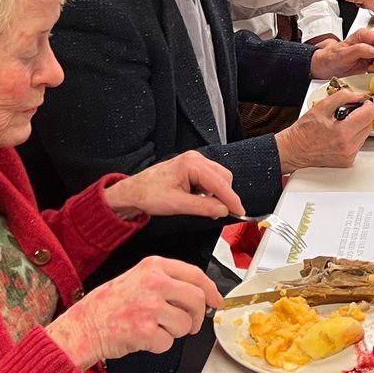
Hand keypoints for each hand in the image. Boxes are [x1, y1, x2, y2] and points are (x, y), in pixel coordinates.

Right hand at [45, 256, 220, 369]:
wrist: (82, 327)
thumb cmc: (106, 306)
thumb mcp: (136, 278)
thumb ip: (166, 281)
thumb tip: (198, 292)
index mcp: (153, 266)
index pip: (195, 274)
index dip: (210, 289)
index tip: (216, 300)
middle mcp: (154, 283)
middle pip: (196, 299)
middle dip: (197, 317)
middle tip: (190, 325)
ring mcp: (150, 307)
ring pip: (184, 324)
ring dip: (174, 332)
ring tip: (154, 329)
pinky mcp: (146, 331)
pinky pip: (168, 342)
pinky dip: (159, 345)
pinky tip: (143, 338)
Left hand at [103, 151, 244, 220]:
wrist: (134, 192)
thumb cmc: (148, 194)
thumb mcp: (177, 204)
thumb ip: (203, 207)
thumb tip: (223, 210)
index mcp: (192, 164)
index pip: (220, 182)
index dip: (232, 199)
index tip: (240, 211)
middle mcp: (195, 159)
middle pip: (223, 178)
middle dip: (224, 196)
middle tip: (219, 213)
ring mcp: (194, 162)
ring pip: (218, 179)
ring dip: (216, 194)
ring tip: (204, 207)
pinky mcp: (192, 169)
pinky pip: (210, 180)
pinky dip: (209, 192)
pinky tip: (199, 200)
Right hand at [277, 90, 373, 172]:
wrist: (294, 150)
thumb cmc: (304, 131)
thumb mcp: (321, 106)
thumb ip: (342, 97)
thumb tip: (358, 95)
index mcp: (343, 132)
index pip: (368, 114)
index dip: (367, 104)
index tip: (363, 101)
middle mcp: (348, 146)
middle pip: (369, 124)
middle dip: (362, 114)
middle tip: (350, 110)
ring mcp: (348, 155)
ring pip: (365, 134)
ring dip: (359, 126)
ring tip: (343, 123)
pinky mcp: (347, 161)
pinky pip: (358, 144)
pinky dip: (354, 136)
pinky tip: (341, 134)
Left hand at [309, 28, 373, 77]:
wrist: (328, 66)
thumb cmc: (332, 58)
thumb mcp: (343, 54)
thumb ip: (359, 50)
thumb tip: (373, 50)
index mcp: (364, 35)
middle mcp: (370, 42)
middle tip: (372, 67)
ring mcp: (373, 51)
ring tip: (369, 69)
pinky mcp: (373, 60)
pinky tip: (370, 71)